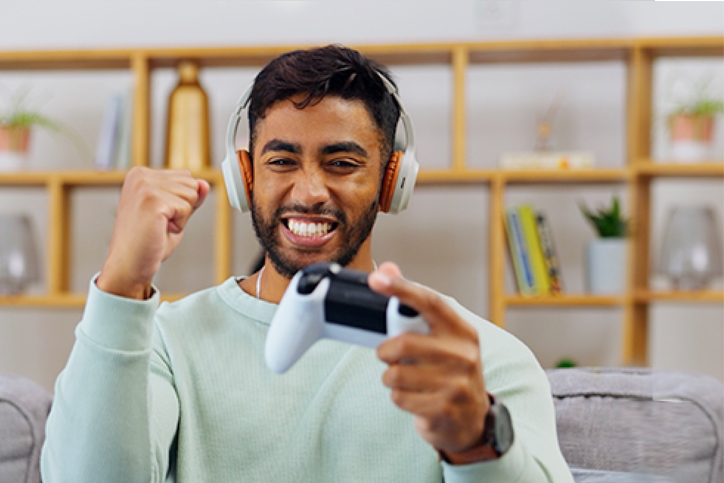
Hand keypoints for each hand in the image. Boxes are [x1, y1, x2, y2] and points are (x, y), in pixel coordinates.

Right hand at [97, 167, 209, 298]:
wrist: (129, 265)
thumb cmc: (148, 242)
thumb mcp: (174, 214)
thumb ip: (189, 197)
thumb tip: (204, 183)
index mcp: (141, 174)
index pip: (186, 176)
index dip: (182, 201)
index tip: (161, 215)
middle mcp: (140, 176)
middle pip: (192, 183)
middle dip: (184, 208)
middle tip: (160, 223)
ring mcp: (144, 186)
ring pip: (192, 195)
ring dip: (181, 217)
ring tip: (159, 227)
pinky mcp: (151, 200)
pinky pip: (186, 208)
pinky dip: (179, 224)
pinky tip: (159, 230)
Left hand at [369, 262, 489, 455]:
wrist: (471, 420)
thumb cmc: (449, 371)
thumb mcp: (440, 338)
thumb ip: (412, 305)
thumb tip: (387, 268)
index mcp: (461, 331)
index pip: (430, 302)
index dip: (402, 289)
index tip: (377, 279)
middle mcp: (464, 354)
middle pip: (403, 343)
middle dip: (386, 352)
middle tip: (390, 356)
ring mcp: (457, 383)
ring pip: (395, 374)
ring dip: (390, 378)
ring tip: (406, 379)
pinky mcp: (445, 408)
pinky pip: (399, 398)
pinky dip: (399, 398)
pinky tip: (415, 398)